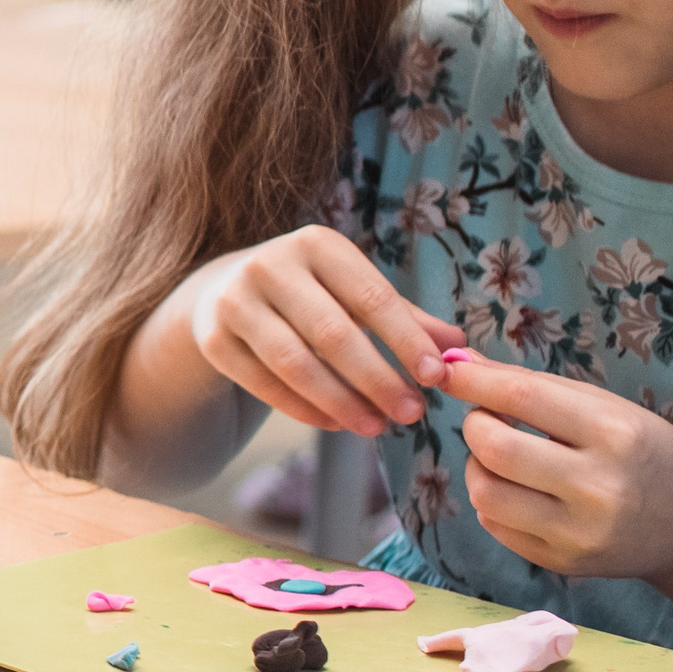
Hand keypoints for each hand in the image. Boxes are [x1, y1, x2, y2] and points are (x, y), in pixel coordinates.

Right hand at [188, 225, 465, 435]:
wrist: (223, 291)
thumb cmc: (310, 293)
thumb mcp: (352, 289)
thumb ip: (405, 317)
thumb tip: (459, 349)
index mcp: (316, 244)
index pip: (370, 296)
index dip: (405, 339)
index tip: (436, 377)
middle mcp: (270, 264)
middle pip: (332, 333)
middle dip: (377, 378)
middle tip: (412, 413)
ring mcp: (235, 301)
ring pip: (295, 363)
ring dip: (341, 401)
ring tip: (376, 427)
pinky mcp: (213, 339)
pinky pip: (264, 384)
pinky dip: (304, 409)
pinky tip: (336, 424)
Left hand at [445, 357, 672, 580]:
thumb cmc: (643, 451)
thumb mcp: (602, 407)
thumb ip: (531, 386)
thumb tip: (459, 363)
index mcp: (613, 435)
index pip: (523, 399)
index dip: (474, 382)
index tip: (447, 370)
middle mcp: (598, 488)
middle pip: (495, 448)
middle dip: (475, 425)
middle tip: (487, 419)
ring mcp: (581, 534)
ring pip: (485, 492)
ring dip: (477, 465)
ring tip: (501, 456)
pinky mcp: (565, 564)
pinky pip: (497, 526)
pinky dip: (492, 500)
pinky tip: (517, 489)